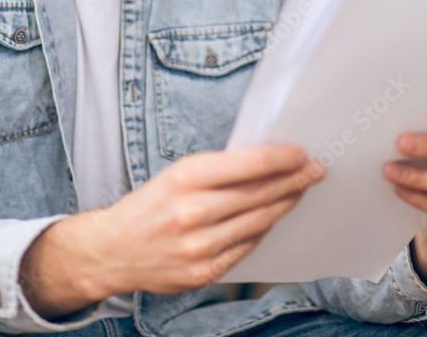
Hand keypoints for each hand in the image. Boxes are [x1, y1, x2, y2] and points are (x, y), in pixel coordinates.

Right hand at [20, 144, 324, 318]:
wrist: (112, 250)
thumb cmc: (149, 205)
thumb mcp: (177, 174)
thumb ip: (218, 170)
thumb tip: (265, 162)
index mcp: (185, 178)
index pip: (248, 166)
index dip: (281, 159)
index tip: (301, 153)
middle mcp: (192, 212)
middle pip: (258, 195)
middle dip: (293, 181)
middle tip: (315, 171)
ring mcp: (198, 247)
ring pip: (257, 222)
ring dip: (284, 205)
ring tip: (299, 191)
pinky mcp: (202, 272)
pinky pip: (245, 248)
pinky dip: (261, 230)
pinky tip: (271, 218)